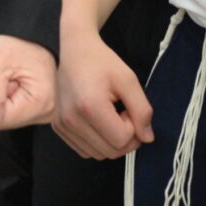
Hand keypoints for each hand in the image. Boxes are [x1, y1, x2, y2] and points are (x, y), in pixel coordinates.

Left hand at [0, 34, 56, 136]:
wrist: (31, 27)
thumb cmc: (16, 39)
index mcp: (43, 103)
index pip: (0, 121)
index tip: (2, 77)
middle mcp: (51, 112)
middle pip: (8, 120)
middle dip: (0, 98)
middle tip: (8, 74)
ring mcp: (50, 111)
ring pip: (12, 115)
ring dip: (6, 96)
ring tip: (15, 74)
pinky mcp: (46, 107)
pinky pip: (19, 110)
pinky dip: (13, 95)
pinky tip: (20, 80)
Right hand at [53, 28, 151, 158]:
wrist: (74, 51)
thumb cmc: (103, 62)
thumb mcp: (129, 80)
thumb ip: (142, 110)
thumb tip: (147, 139)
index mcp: (90, 106)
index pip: (122, 140)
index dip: (133, 127)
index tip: (127, 107)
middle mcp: (72, 120)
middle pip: (111, 152)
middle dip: (125, 137)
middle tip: (122, 113)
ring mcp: (62, 125)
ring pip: (99, 155)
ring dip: (111, 142)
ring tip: (110, 117)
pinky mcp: (58, 128)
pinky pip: (85, 151)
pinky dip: (97, 144)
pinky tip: (98, 123)